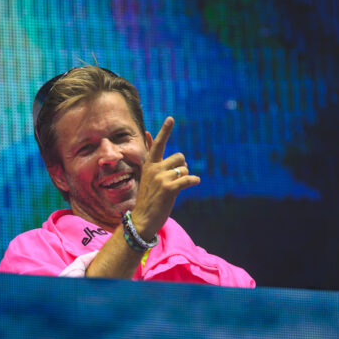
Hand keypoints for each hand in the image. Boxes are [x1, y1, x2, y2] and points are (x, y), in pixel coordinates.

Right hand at [130, 117, 200, 239]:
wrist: (143, 219)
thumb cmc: (149, 197)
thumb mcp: (148, 175)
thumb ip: (151, 156)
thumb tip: (148, 134)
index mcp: (149, 165)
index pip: (158, 144)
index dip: (165, 131)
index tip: (171, 118)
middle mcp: (154, 169)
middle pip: (180, 157)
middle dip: (182, 167)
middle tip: (175, 180)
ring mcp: (161, 178)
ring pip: (184, 168)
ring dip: (186, 176)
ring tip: (176, 187)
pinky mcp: (168, 188)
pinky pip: (188, 179)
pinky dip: (194, 180)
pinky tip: (195, 182)